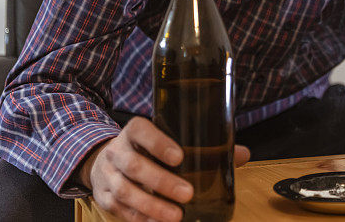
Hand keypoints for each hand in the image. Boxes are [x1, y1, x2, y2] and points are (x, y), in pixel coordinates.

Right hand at [78, 117, 249, 221]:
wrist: (104, 160)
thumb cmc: (146, 149)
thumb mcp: (167, 139)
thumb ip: (203, 146)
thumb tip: (241, 154)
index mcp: (134, 131)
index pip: (142, 132)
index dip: (159, 144)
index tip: (180, 157)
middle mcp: (117, 150)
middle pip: (135, 166)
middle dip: (162, 181)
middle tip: (187, 194)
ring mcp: (107, 175)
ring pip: (126, 191)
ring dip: (152, 205)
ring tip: (176, 216)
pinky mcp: (103, 197)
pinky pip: (120, 210)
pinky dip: (140, 218)